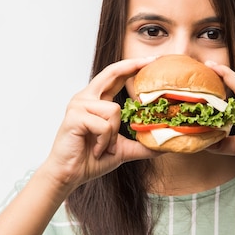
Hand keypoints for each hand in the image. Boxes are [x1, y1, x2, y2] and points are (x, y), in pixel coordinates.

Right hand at [43, 57, 158, 190]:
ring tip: (103, 147)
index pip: (115, 76)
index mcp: (96, 100)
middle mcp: (86, 98)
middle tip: (153, 61)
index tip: (151, 60)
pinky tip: (95, 149)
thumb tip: (165, 145)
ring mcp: (79, 105)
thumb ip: (141, 145)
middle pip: (112, 73)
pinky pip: (104, 125)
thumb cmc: (90, 160)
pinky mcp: (75, 117)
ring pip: (114, 110)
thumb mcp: (122, 150)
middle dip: (132, 66)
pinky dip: (104, 141)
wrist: (69, 175)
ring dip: (113, 135)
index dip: (132, 65)